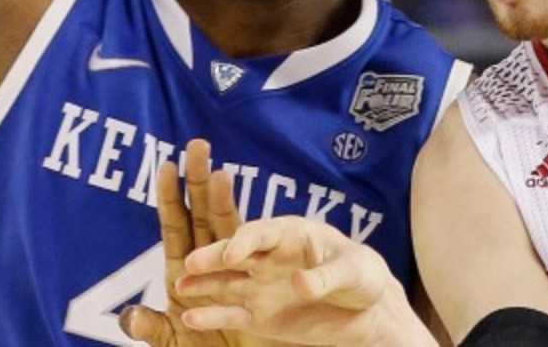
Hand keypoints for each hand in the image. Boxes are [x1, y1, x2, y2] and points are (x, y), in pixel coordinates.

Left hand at [119, 138, 263, 346]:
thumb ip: (152, 329)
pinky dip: (242, 248)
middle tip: (198, 144)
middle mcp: (210, 263)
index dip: (171, 195)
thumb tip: (129, 317)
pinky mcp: (257, 289)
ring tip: (222, 173)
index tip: (167, 164)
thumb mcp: (172, 344)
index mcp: (183, 270)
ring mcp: (236, 272)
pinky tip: (242, 231)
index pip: (176, 224)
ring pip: (229, 229)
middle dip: (200, 179)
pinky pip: (248, 268)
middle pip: (204, 213)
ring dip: (224, 202)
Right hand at [175, 216, 435, 346]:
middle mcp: (269, 257)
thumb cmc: (363, 276)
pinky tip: (189, 317)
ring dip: (203, 283)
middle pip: (236, 253)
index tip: (233, 252)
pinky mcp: (259, 315)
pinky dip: (211, 316)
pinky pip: (232, 315)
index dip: (247, 240)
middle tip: (191, 262)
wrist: (367, 310)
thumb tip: (298, 281)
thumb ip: (326, 277)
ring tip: (180, 286)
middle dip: (214, 256)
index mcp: (291, 234)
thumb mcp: (354, 272)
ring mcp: (261, 286)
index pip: (263, 232)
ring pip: (226, 283)